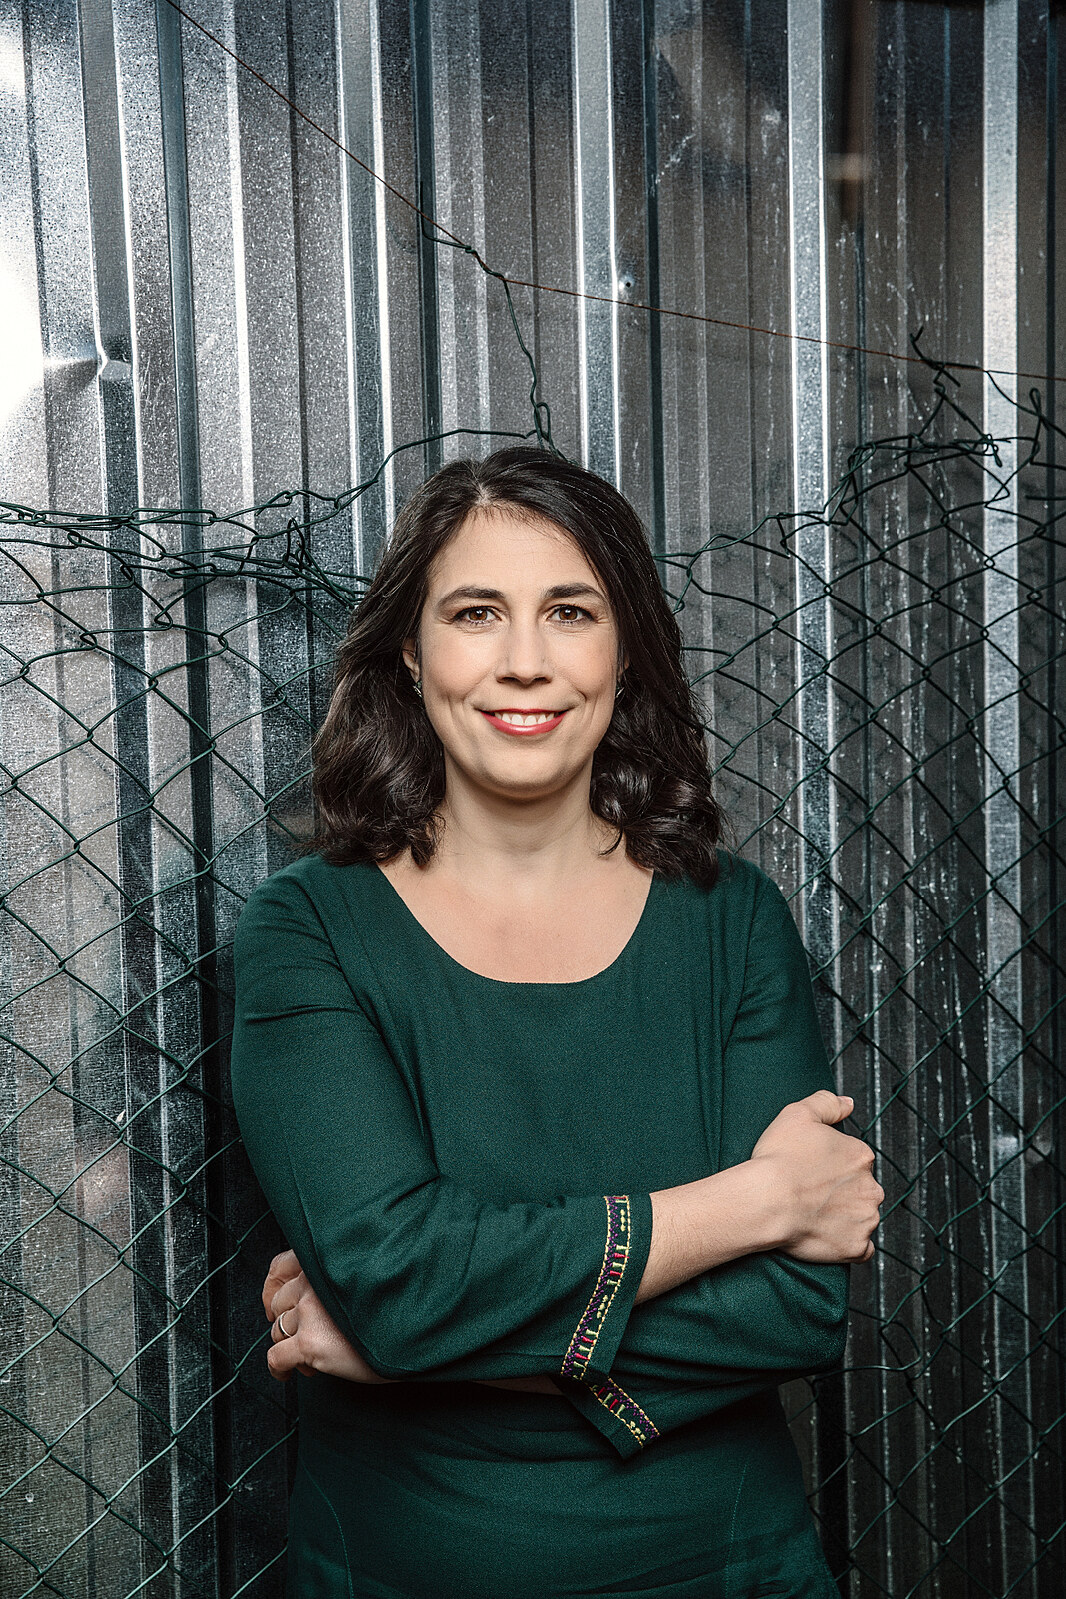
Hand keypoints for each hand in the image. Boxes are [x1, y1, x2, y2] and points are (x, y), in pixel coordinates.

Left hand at [263, 1249, 393, 1383]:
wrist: (412, 1331)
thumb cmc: (396, 1305)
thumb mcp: (364, 1275)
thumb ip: (334, 1275)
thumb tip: (308, 1296)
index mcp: (325, 1260)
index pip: (280, 1265)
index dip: (274, 1287)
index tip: (279, 1301)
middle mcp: (313, 1280)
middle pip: (280, 1303)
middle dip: (289, 1322)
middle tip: (307, 1336)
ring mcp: (309, 1311)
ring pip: (278, 1330)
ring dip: (290, 1345)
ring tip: (311, 1357)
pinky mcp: (309, 1342)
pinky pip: (276, 1358)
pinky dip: (278, 1369)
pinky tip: (288, 1374)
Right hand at [749, 1090, 882, 1263]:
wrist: (766, 1200)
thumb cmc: (778, 1158)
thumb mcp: (797, 1114)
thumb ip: (826, 1103)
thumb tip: (848, 1103)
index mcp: (860, 1156)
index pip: (855, 1160)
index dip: (832, 1165)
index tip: (813, 1171)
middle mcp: (870, 1187)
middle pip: (861, 1189)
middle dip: (843, 1192)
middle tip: (812, 1194)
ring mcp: (865, 1219)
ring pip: (863, 1217)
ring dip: (846, 1217)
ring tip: (815, 1216)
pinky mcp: (855, 1247)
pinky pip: (861, 1249)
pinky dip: (849, 1244)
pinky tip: (829, 1237)